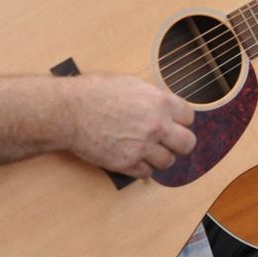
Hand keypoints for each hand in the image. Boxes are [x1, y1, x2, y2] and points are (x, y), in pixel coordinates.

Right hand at [63, 74, 195, 177]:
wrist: (68, 111)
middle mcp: (156, 126)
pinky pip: (147, 173)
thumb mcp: (130, 83)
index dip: (181, 120)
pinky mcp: (126, 163)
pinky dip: (143, 168)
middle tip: (170, 142)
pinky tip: (134, 158)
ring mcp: (142, 146)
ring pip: (168, 161)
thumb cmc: (94, 92)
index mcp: (160, 102)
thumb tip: (164, 106)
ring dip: (161, 157)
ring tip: (149, 151)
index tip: (174, 123)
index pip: (189, 117)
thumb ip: (152, 97)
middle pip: (187, 143)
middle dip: (180, 143)